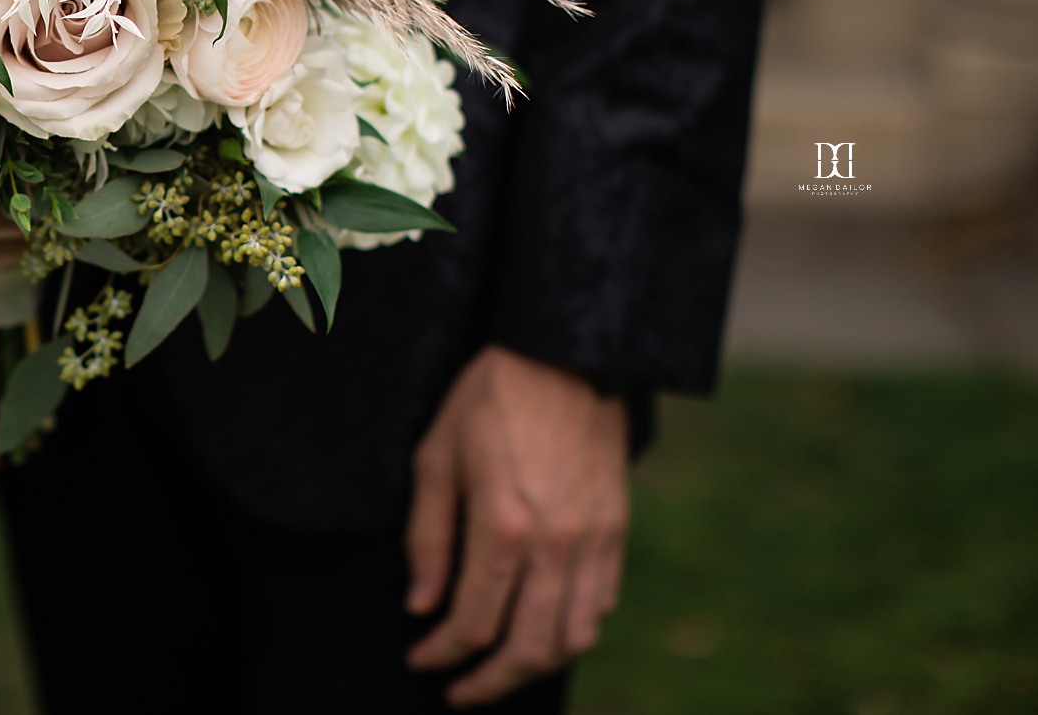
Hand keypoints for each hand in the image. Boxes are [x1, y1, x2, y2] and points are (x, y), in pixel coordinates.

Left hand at [405, 345, 629, 704]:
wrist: (563, 355)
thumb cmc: (488, 400)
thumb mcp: (436, 459)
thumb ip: (428, 539)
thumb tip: (421, 607)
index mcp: (503, 526)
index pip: (472, 622)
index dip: (441, 653)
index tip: (420, 659)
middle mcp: (556, 544)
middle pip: (527, 649)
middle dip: (488, 683)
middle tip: (458, 691)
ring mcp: (593, 540)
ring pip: (572, 637)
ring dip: (533, 666)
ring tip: (499, 668)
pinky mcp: (616, 530)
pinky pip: (600, 603)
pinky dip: (571, 630)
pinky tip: (541, 627)